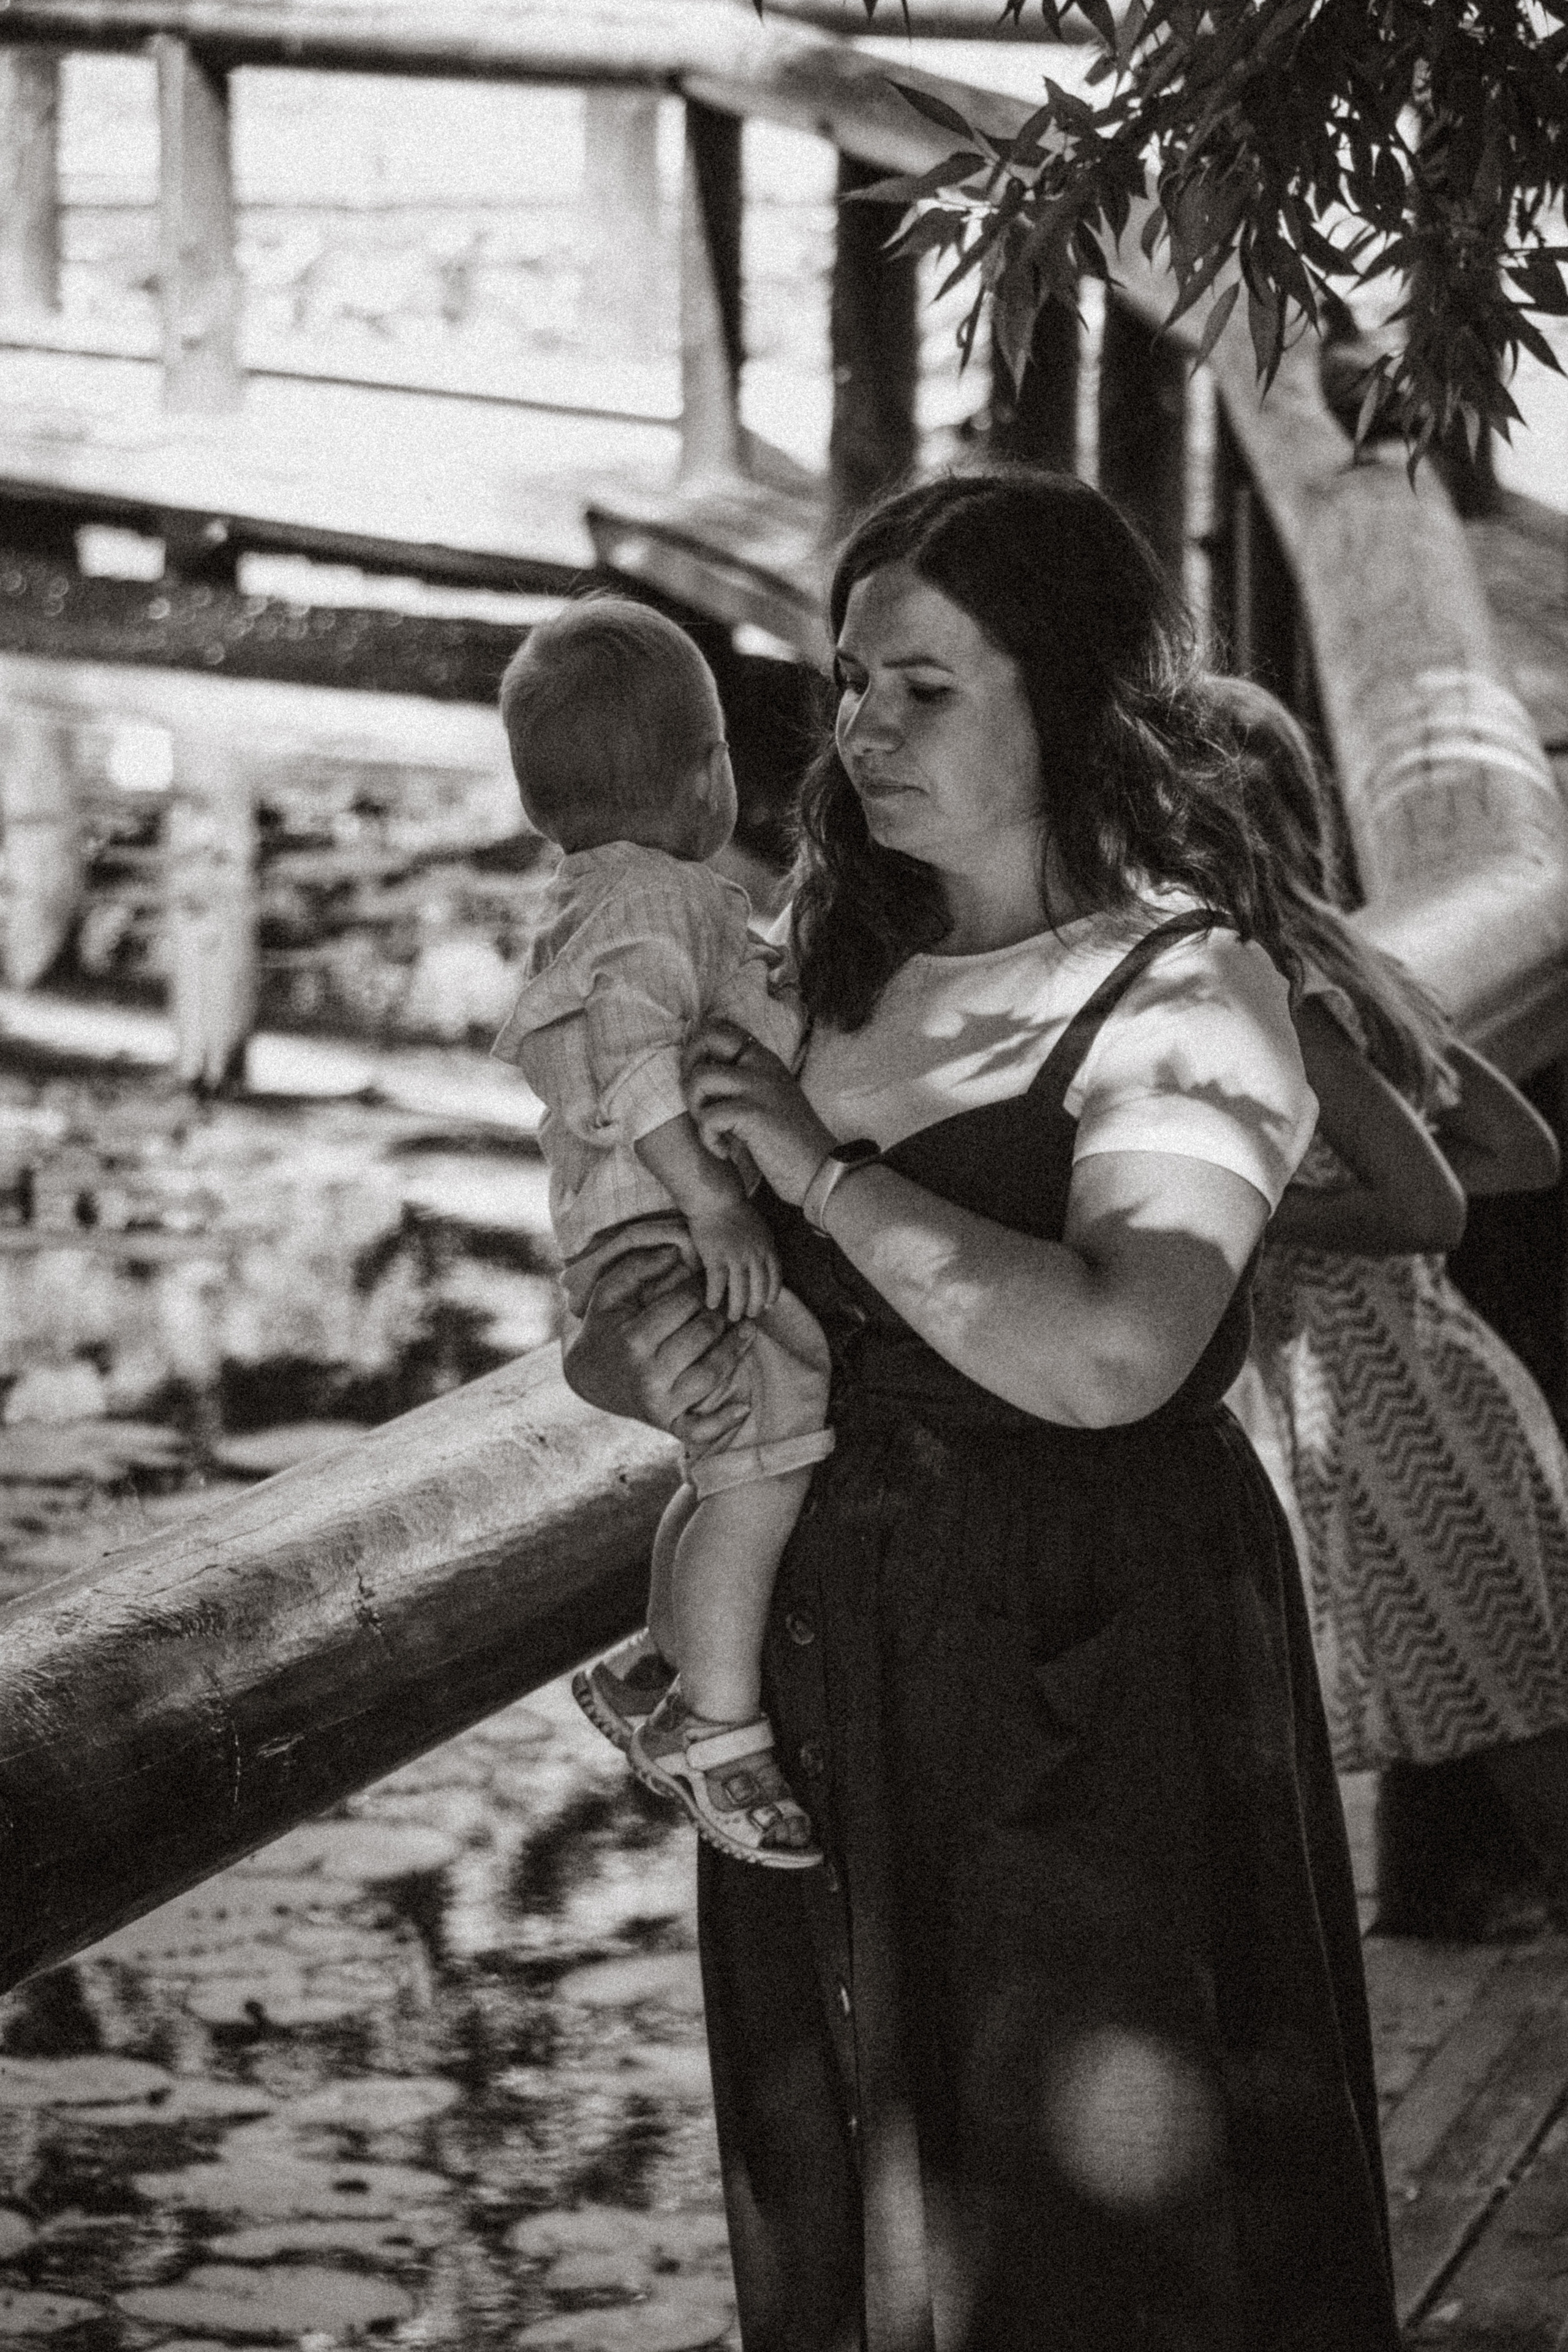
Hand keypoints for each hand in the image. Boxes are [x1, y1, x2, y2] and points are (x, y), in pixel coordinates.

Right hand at [560, 1244, 753, 1447]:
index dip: (701, 1287)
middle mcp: (647, 1374)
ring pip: (711, 1375)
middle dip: (721, 1314)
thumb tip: (674, 1251)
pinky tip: (743, 1407)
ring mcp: (660, 1402)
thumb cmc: (605, 1329)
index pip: (683, 1305)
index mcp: (632, 1339)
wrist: (588, 1378)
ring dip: (736, 1350)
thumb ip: (636, 1267)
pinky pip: (700, 1429)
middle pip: (702, 1336)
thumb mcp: (608, 1294)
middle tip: (730, 1302)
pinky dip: (724, 1423)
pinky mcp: (668, 1424)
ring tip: (749, 1329)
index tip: (708, 1279)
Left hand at [685, 1020, 836, 1206]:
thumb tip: (699, 1072)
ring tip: (713, 1131)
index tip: (702, 1081)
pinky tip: (724, 1151)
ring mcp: (759, 1086)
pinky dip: (709, 1139)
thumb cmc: (789, 1141)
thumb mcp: (769, 1097)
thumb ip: (743, 1079)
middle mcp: (762, 1064)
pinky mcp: (754, 1114)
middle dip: (689, 1070)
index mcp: (764, 1058)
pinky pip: (709, 1117)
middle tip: (700, 1103)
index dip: (698, 1049)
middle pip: (705, 1039)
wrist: (820, 1170)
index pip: (720, 1027)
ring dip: (697, 1110)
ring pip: (700, 1078)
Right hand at [688, 1195, 781, 1322]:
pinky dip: (715, 1296)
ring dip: (736, 1307)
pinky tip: (711, 1304)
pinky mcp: (716, 1258)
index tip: (769, 1305)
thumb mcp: (760, 1228)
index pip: (775, 1277)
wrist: (716, 1200)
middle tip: (750, 1315)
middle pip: (758, 1289)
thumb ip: (762, 1247)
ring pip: (739, 1291)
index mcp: (767, 1247)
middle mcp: (754, 1255)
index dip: (773, 1293)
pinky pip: (717, 1284)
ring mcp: (735, 1258)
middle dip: (755, 1306)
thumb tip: (762, 1265)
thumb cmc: (736, 1212)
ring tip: (732, 1316)